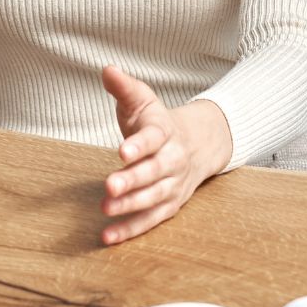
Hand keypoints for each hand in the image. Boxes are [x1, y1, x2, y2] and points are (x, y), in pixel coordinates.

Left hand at [98, 65, 232, 245]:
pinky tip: (108, 237)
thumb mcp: (143, 100)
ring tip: (106, 209)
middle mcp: (173, 160)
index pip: (153, 138)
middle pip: (154, 172)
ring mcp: (173, 184)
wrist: (199, 143)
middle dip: (133, 180)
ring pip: (154, 198)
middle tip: (110, 186)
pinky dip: (131, 229)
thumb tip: (107, 69)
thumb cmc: (158, 122)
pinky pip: (151, 220)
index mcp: (165, 132)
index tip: (121, 151)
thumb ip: (124, 87)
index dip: (138, 145)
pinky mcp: (169, 205)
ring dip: (131, 206)